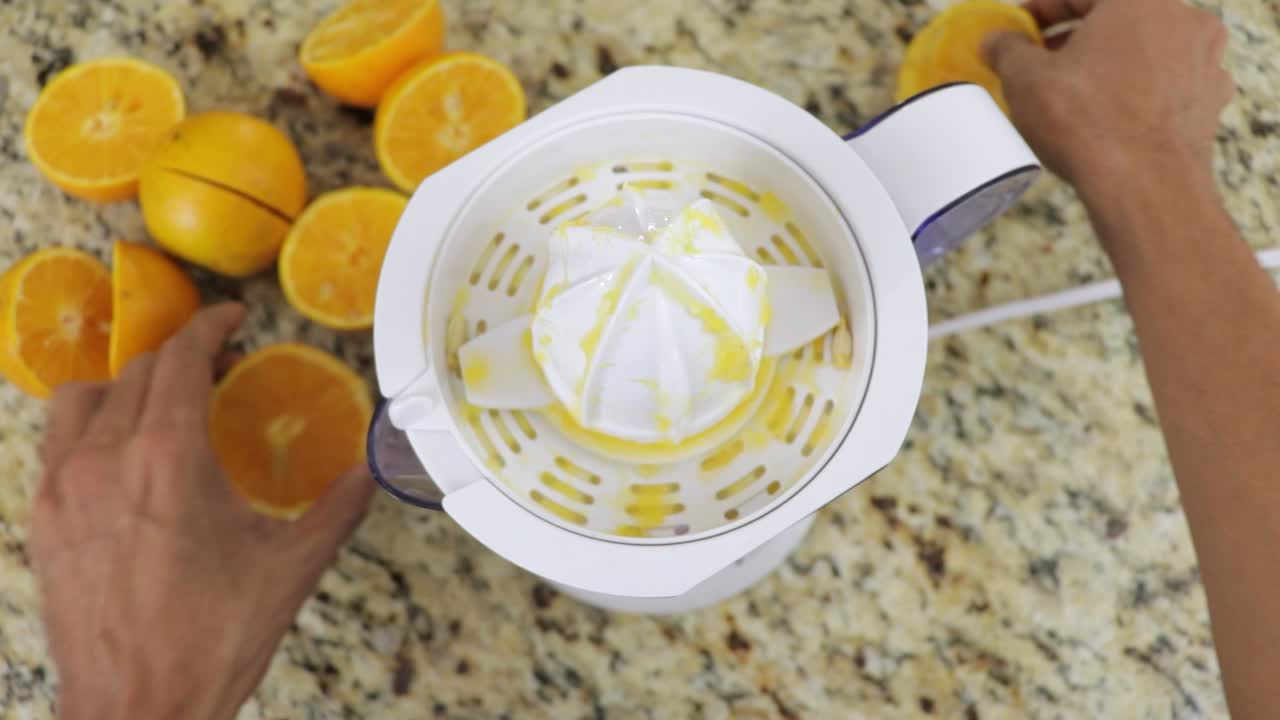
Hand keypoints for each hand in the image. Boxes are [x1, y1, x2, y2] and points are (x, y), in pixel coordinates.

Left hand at [29, 304, 373, 719]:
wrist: (136, 707)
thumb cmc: (211, 640)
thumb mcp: (290, 569)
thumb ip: (336, 509)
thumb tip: (372, 471)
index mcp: (167, 459)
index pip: (180, 359)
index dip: (209, 326)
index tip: (231, 318)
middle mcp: (105, 460)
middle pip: (136, 371)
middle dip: (180, 355)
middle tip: (216, 363)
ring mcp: (63, 489)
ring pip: (81, 398)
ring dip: (125, 385)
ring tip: (161, 402)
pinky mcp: (42, 520)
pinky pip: (56, 443)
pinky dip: (90, 426)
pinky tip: (121, 454)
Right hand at [984, 0, 1233, 195]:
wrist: (1145, 187)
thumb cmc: (1086, 122)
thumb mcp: (1026, 79)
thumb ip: (1008, 49)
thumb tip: (997, 40)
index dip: (1041, 8)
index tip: (1019, 27)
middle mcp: (1183, 18)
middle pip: (1117, 18)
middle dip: (1076, 37)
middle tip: (1042, 61)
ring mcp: (1205, 59)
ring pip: (1145, 50)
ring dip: (1108, 63)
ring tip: (1074, 92)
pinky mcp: (1210, 99)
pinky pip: (1167, 83)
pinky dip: (1139, 90)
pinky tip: (1112, 114)